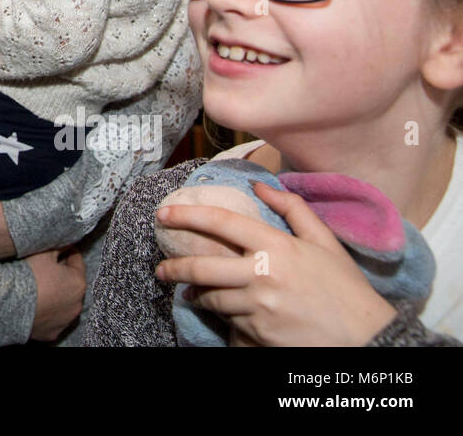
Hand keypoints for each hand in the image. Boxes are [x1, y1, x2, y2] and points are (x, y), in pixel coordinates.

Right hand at [28, 246, 85, 340]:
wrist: (10, 304)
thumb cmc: (30, 275)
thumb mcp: (44, 252)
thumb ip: (58, 245)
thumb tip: (65, 239)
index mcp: (78, 282)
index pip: (77, 261)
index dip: (66, 252)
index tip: (58, 249)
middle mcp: (77, 304)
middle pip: (71, 283)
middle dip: (62, 275)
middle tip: (46, 267)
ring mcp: (65, 321)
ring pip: (64, 302)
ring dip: (56, 294)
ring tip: (40, 287)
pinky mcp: (53, 332)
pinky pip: (53, 318)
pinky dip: (48, 311)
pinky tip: (36, 304)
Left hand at [153, 181, 398, 346]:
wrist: (367, 340)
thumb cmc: (346, 288)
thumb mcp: (325, 242)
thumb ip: (292, 209)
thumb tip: (260, 187)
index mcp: (276, 246)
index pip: (221, 223)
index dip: (187, 215)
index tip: (163, 213)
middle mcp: (262, 275)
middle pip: (202, 267)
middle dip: (174, 268)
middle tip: (161, 269)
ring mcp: (259, 307)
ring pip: (212, 298)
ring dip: (198, 294)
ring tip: (192, 291)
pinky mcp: (258, 333)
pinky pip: (229, 320)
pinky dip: (223, 314)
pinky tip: (222, 311)